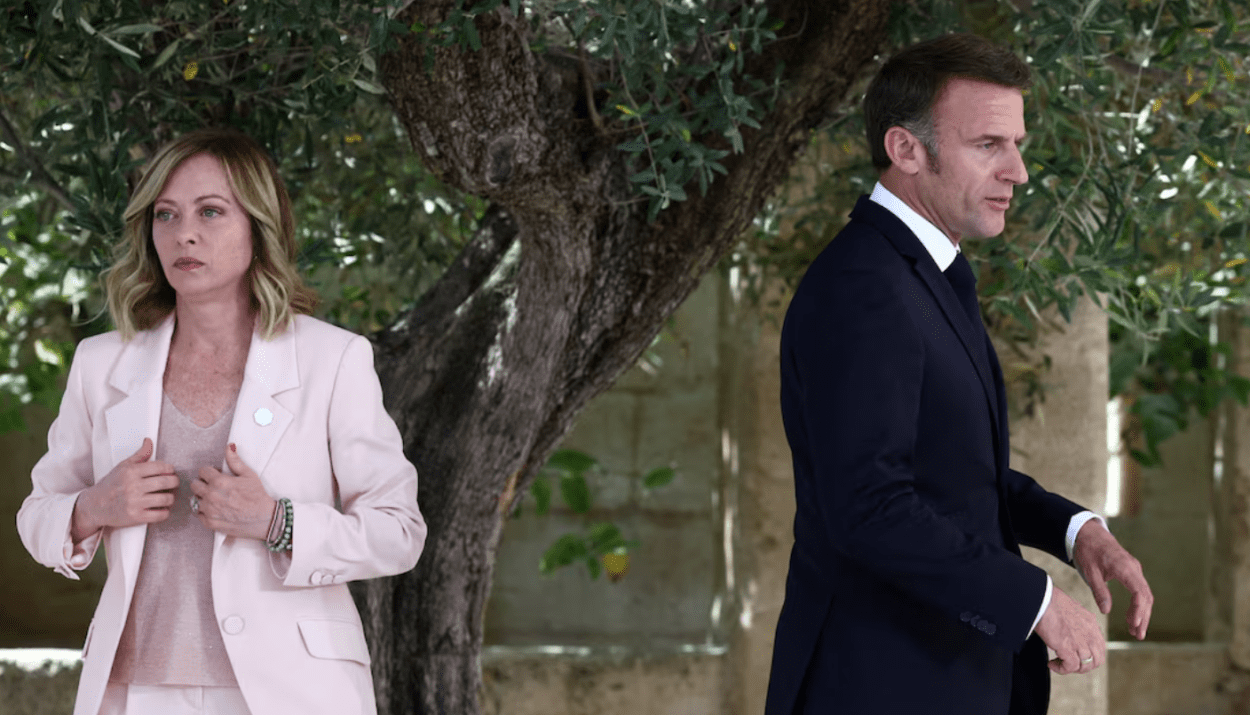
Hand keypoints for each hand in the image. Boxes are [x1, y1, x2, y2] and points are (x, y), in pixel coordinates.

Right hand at [72, 438, 178, 539]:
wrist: (94, 506)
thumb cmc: (110, 485)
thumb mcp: (123, 467)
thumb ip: (139, 455)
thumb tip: (149, 441)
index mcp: (131, 472)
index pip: (161, 467)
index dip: (170, 469)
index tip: (170, 472)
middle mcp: (133, 486)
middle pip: (166, 482)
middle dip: (174, 482)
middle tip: (173, 484)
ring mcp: (135, 502)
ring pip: (166, 499)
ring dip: (171, 498)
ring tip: (167, 496)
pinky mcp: (136, 517)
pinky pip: (160, 514)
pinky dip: (165, 512)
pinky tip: (161, 508)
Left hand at [190, 443, 275, 540]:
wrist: (264, 519)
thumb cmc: (258, 496)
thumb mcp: (249, 475)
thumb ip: (235, 461)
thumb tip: (229, 447)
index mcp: (219, 482)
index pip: (202, 471)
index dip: (210, 472)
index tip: (216, 475)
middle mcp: (211, 496)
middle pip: (195, 485)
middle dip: (203, 483)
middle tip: (215, 486)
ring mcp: (209, 510)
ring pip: (195, 499)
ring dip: (203, 498)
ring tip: (216, 499)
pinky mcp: (210, 522)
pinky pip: (198, 514)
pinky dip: (204, 511)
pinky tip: (215, 509)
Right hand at [1034, 585, 1104, 674]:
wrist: (1041, 598)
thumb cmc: (1049, 599)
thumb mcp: (1070, 608)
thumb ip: (1075, 620)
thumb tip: (1068, 628)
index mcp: (1091, 623)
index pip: (1100, 647)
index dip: (1089, 656)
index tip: (1077, 656)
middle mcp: (1090, 633)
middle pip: (1097, 660)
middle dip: (1083, 666)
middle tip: (1069, 663)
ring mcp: (1080, 641)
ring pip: (1085, 666)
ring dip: (1071, 669)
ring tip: (1058, 664)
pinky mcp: (1068, 647)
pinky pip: (1070, 667)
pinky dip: (1060, 669)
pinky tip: (1051, 664)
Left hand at [1072, 520, 1153, 639]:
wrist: (1087, 532)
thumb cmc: (1087, 550)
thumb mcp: (1089, 572)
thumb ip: (1099, 591)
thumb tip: (1106, 611)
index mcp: (1124, 567)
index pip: (1139, 592)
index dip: (1138, 610)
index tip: (1133, 623)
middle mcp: (1133, 568)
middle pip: (1146, 596)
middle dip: (1143, 617)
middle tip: (1137, 635)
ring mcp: (1134, 569)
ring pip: (1145, 594)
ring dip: (1142, 613)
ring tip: (1135, 631)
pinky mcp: (1131, 571)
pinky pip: (1140, 590)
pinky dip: (1138, 604)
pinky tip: (1132, 617)